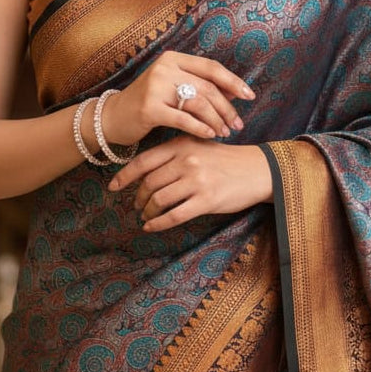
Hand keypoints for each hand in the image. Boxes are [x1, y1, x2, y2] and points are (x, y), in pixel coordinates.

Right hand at [97, 50, 254, 147]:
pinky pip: (183, 119)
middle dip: (227, 108)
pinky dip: (200, 128)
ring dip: (216, 120)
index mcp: (173, 59)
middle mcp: (164, 68)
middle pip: (207, 87)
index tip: (249, 96)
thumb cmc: (149, 103)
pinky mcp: (149, 108)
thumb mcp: (173, 87)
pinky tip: (210, 135)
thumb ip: (200, 86)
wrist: (113, 117)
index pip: (211, 68)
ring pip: (198, 103)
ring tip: (225, 132)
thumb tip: (234, 91)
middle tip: (238, 124)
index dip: (233, 82)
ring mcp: (155, 87)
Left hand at [108, 136, 272, 231]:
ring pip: (159, 200)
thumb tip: (144, 171)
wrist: (257, 170)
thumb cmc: (225, 159)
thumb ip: (174, 153)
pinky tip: (151, 226)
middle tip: (135, 205)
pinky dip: (158, 223)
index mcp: (181, 144)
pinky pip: (174, 216)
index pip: (143, 161)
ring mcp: (197, 180)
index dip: (124, 176)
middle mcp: (187, 160)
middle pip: (149, 183)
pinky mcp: (207, 200)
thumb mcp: (198, 146)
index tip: (113, 186)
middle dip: (138, 197)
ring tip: (145, 215)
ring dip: (147, 211)